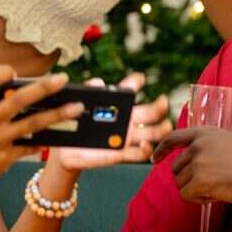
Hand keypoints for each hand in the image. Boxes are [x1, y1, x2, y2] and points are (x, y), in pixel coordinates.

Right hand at [0, 59, 84, 192]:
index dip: (3, 72)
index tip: (14, 70)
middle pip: (17, 100)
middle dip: (43, 88)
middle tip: (63, 79)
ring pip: (31, 124)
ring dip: (56, 115)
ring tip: (76, 107)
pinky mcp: (4, 157)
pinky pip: (30, 146)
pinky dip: (44, 139)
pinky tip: (59, 133)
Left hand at [53, 72, 172, 170]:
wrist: (65, 150)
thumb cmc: (73, 125)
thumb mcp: (76, 105)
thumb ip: (88, 93)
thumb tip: (99, 82)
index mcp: (117, 106)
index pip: (129, 90)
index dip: (135, 82)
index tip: (139, 78)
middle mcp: (126, 120)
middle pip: (150, 113)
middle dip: (159, 106)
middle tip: (163, 102)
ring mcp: (126, 137)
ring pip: (151, 133)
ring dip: (162, 129)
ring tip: (166, 126)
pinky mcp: (121, 154)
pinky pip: (138, 153)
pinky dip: (146, 150)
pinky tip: (146, 145)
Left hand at [152, 126, 231, 207]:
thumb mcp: (230, 144)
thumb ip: (209, 149)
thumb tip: (190, 166)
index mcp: (206, 132)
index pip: (173, 137)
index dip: (161, 149)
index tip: (154, 159)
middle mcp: (198, 144)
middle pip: (176, 168)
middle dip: (189, 179)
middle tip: (212, 184)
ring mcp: (197, 162)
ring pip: (180, 183)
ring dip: (196, 190)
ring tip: (218, 188)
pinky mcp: (198, 180)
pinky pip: (186, 195)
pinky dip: (199, 199)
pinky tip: (217, 195)